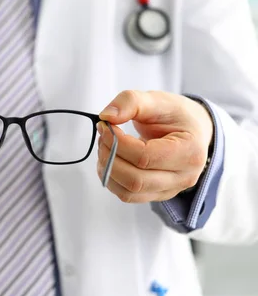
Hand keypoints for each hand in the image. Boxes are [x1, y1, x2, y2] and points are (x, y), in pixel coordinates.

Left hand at [96, 90, 213, 202]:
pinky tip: (109, 160)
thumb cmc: (176, 115)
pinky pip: (128, 195)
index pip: (145, 157)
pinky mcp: (157, 194)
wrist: (192, 129)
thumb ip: (131, 102)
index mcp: (190, 152)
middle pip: (135, 180)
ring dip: (108, 170)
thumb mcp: (158, 100)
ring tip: (105, 147)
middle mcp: (184, 177)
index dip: (118, 143)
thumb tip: (106, 116)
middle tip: (103, 136)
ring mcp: (171, 189)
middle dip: (110, 157)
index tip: (105, 125)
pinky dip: (111, 179)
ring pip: (129, 192)